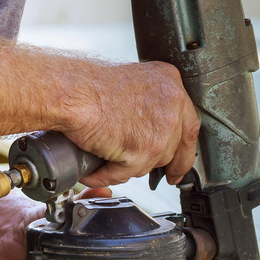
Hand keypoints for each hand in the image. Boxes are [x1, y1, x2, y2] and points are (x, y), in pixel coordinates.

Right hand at [62, 61, 199, 186]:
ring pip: (151, 163)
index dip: (183, 148)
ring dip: (129, 166)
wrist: (70, 92)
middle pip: (174, 147)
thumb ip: (149, 103)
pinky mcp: (143, 150)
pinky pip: (125, 173)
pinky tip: (94, 171)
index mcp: (170, 83)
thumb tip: (151, 128)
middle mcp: (172, 104)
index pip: (188, 124)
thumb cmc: (88, 84)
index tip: (179, 164)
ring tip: (107, 160)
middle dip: (163, 163)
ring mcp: (161, 129)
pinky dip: (106, 175)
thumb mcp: (132, 83)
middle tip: (161, 176)